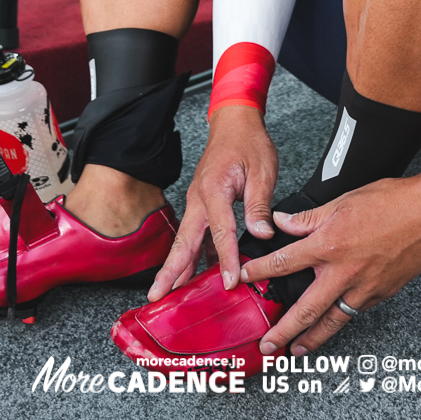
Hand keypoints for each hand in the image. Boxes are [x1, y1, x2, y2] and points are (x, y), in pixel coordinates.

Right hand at [147, 105, 277, 299]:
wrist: (235, 122)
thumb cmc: (247, 142)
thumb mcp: (262, 171)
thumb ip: (258, 205)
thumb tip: (262, 234)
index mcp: (213, 190)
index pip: (220, 233)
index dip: (226, 260)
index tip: (231, 282)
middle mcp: (199, 199)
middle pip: (183, 241)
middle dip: (170, 271)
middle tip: (158, 296)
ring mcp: (197, 202)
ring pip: (185, 240)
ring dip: (177, 267)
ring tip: (169, 293)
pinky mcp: (202, 205)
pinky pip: (195, 235)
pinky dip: (192, 255)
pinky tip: (196, 274)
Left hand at [239, 174, 420, 356]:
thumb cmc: (391, 202)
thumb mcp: (342, 201)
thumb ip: (308, 218)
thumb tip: (282, 222)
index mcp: (329, 245)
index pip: (283, 263)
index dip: (259, 272)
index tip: (244, 279)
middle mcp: (343, 272)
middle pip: (305, 310)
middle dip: (283, 330)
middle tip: (267, 345)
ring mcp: (364, 288)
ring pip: (332, 320)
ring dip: (311, 339)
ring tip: (296, 351)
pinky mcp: (381, 294)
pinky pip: (355, 311)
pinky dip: (340, 319)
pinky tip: (332, 323)